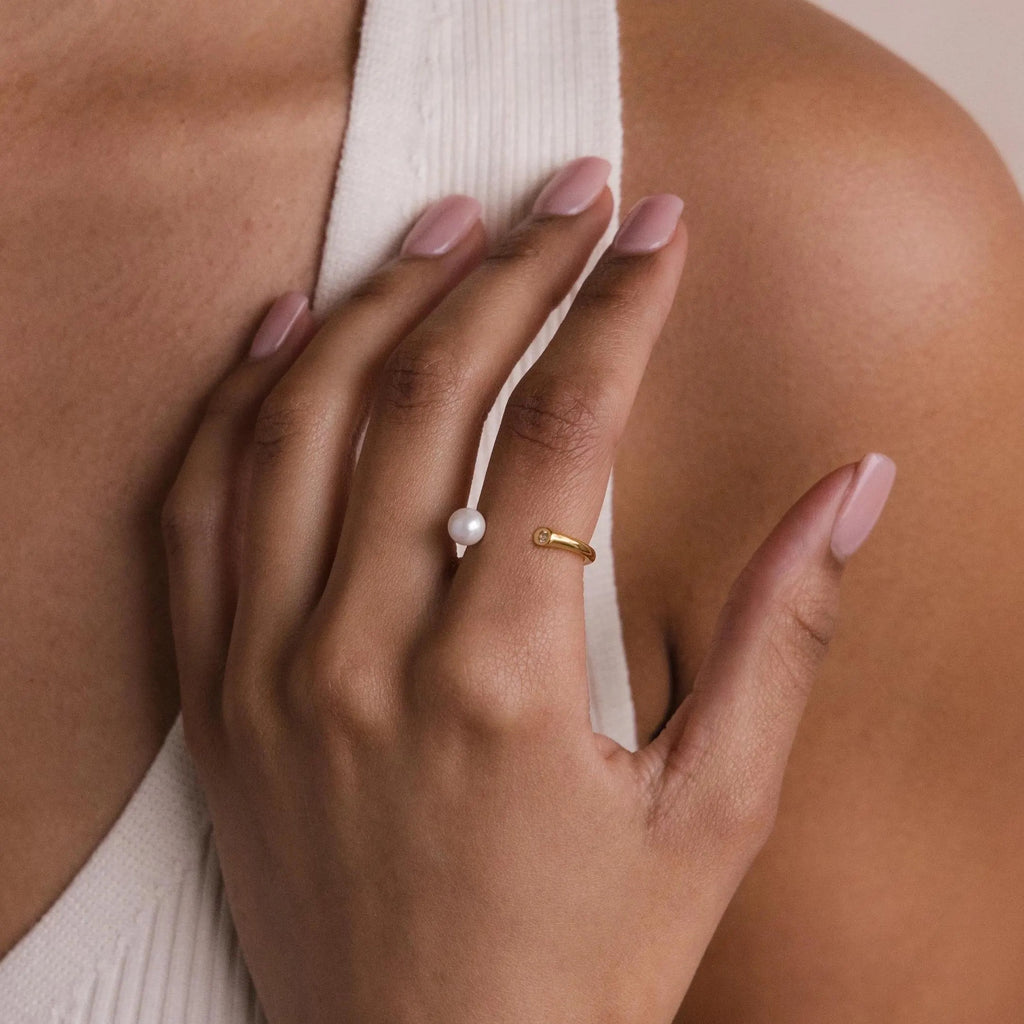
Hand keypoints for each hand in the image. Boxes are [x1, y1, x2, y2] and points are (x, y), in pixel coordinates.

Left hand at [161, 156, 895, 1023]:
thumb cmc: (579, 971)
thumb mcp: (712, 813)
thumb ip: (779, 635)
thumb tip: (852, 489)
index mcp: (501, 685)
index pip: (562, 432)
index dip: (620, 309)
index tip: (657, 231)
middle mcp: (362, 658)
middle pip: (429, 398)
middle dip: (509, 272)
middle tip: (567, 193)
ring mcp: (265, 670)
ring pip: (299, 424)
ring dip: (375, 304)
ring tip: (443, 225)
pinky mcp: (214, 695)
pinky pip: (198, 507)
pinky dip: (238, 399)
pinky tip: (287, 324)